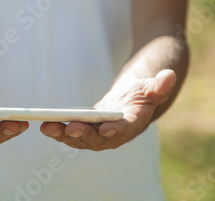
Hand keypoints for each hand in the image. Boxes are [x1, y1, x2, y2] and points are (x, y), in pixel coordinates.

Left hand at [40, 70, 175, 150]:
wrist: (135, 99)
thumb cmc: (144, 90)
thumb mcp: (153, 85)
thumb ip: (160, 85)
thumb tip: (169, 75)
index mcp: (134, 123)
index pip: (126, 129)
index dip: (116, 130)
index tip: (106, 129)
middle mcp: (116, 134)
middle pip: (99, 139)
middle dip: (83, 135)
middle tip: (69, 128)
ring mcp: (101, 135)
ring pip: (82, 139)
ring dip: (65, 135)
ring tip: (47, 127)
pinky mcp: (89, 131)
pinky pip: (73, 134)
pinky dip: (60, 131)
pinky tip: (45, 125)